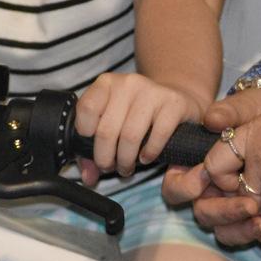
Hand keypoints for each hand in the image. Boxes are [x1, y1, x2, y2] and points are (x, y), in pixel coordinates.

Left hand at [73, 72, 200, 176]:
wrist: (174, 98)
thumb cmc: (136, 113)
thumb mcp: (111, 121)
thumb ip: (93, 148)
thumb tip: (88, 178)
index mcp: (106, 83)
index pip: (86, 108)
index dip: (86, 134)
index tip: (92, 146)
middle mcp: (128, 83)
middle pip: (106, 130)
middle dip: (105, 158)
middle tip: (110, 167)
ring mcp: (152, 91)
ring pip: (130, 136)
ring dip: (126, 160)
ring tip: (127, 167)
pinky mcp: (173, 103)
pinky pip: (157, 136)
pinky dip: (149, 153)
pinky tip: (146, 157)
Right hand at [167, 83, 260, 243]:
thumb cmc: (257, 111)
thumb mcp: (245, 106)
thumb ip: (228, 112)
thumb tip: (212, 120)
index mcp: (195, 167)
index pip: (175, 187)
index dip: (186, 187)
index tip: (206, 177)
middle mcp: (210, 191)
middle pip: (202, 213)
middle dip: (224, 211)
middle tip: (250, 204)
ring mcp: (231, 205)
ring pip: (223, 231)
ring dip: (241, 228)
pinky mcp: (252, 216)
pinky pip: (245, 234)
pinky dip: (256, 232)